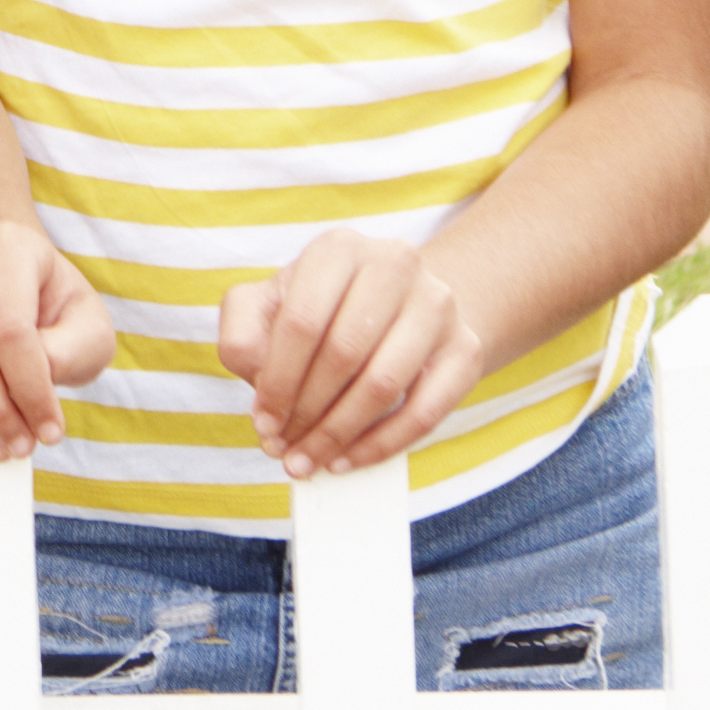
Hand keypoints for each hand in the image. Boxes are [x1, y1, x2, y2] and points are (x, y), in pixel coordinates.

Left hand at [220, 228, 491, 479]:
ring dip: (338, 434)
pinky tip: (347, 460)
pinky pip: (425, 411)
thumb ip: (243, 330)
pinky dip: (381, 445)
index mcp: (338, 249)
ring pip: (383, 384)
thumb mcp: (270, 305)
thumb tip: (256, 374)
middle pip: (343, 354)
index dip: (277, 381)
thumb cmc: (322, 311)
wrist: (401, 306)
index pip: (302, 322)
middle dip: (306, 413)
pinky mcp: (465, 348)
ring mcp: (437, 304)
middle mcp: (394, 264)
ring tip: (309, 460)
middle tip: (283, 449)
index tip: (263, 424)